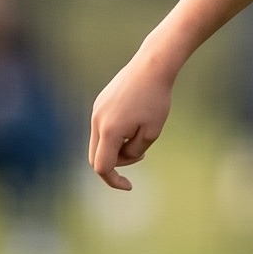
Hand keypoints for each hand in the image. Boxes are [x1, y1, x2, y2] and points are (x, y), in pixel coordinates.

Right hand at [87, 52, 176, 189]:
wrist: (151, 67)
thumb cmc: (156, 100)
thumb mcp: (151, 132)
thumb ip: (134, 151)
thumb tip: (121, 158)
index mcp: (109, 131)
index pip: (102, 167)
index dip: (114, 181)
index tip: (129, 186)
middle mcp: (96, 121)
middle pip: (96, 157)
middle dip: (116, 163)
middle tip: (141, 153)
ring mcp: (95, 111)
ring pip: (99, 142)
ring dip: (117, 148)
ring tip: (141, 134)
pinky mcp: (99, 103)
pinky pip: (102, 128)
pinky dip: (114, 135)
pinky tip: (134, 123)